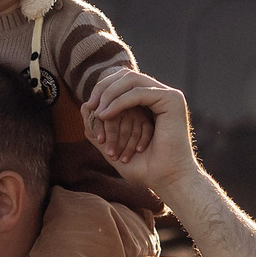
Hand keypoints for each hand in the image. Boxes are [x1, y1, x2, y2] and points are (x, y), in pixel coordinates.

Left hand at [82, 70, 201, 195]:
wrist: (166, 180)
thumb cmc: (145, 168)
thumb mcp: (113, 146)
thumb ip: (99, 128)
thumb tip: (83, 106)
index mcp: (150, 102)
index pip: (122, 82)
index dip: (103, 89)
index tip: (89, 107)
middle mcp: (159, 95)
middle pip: (126, 76)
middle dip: (104, 89)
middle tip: (91, 106)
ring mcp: (167, 96)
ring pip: (131, 80)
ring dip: (110, 95)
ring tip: (99, 113)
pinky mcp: (172, 100)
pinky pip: (138, 93)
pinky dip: (119, 102)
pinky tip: (107, 114)